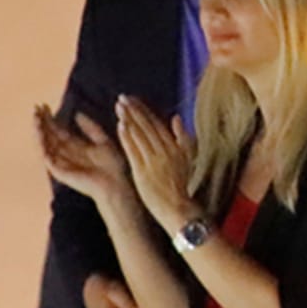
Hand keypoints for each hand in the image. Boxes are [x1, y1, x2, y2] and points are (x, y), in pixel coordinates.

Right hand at [37, 106, 130, 204]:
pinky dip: (42, 145)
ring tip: (35, 117)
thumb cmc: (112, 165)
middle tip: (36, 107)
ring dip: (39, 131)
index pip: (58, 130)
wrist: (115, 183)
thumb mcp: (102, 141)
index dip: (51, 118)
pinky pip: (47, 157)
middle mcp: (65, 154)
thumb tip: (77, 114)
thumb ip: (91, 128)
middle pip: (49, 135)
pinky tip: (40, 133)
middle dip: (42, 122)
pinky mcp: (59, 171)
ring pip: (45, 144)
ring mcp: (60, 162)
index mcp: (75, 147)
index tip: (43, 105)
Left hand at [115, 97, 197, 236]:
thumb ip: (182, 137)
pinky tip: (121, 126)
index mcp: (175, 146)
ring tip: (119, 107)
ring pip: (140, 135)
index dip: (144, 110)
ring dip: (129, 119)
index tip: (133, 100)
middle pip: (148, 126)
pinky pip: (135, 151)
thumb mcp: (187, 158)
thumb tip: (176, 118)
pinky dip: (128, 137)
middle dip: (134, 110)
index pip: (157, 123)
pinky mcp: (143, 171)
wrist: (179, 209)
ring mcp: (154, 161)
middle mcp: (165, 150)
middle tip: (122, 98)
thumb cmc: (182, 186)